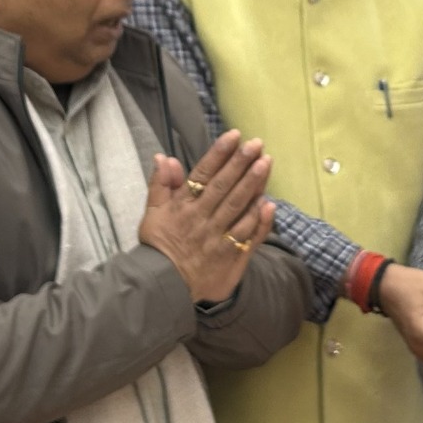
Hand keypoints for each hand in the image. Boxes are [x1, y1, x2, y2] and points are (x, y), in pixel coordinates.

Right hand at [135, 130, 275, 303]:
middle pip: (225, 187)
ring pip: (239, 208)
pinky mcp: (231, 256)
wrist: (162, 286)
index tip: (234, 136)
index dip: (220, 154)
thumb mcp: (153, 213)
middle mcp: (202, 219)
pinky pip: (248, 236)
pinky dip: (259, 221)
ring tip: (266, 163)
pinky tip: (269, 204)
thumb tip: (164, 157)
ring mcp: (218, 238)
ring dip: (254, 185)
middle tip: (257, 144)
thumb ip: (161, 185)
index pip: (203, 175)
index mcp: (184, 207)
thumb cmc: (158, 246)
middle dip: (242, 164)